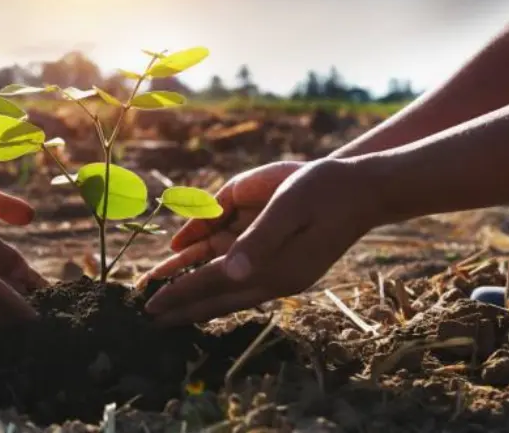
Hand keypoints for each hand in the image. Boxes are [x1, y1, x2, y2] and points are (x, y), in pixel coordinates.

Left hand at [144, 159, 382, 325]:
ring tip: (160, 300)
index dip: (180, 294)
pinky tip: (193, 269)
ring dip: (191, 292)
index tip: (150, 307)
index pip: (212, 284)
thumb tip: (229, 271)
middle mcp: (269, 276)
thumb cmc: (324, 192)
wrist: (362, 189)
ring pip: (222, 287)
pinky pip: (236, 273)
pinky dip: (211, 274)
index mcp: (272, 269)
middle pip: (214, 297)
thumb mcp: (290, 207)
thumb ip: (258, 240)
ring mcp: (274, 270)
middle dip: (180, 306)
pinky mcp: (278, 261)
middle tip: (146, 318)